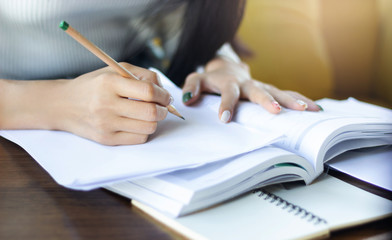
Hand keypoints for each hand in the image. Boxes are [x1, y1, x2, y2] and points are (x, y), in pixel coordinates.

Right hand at [58, 63, 171, 144]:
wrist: (63, 104)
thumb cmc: (94, 85)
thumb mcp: (115, 71)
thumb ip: (143, 75)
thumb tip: (165, 92)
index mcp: (109, 83)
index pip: (148, 92)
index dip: (163, 95)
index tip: (166, 96)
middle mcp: (106, 105)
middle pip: (151, 113)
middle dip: (163, 110)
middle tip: (161, 107)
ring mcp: (106, 124)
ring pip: (148, 128)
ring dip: (154, 121)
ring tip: (147, 114)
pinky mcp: (107, 139)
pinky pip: (139, 139)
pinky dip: (143, 131)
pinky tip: (136, 123)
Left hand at [181, 58, 320, 122]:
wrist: (227, 69)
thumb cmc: (211, 78)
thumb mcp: (196, 80)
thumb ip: (191, 87)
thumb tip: (187, 99)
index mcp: (229, 83)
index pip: (228, 93)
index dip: (226, 105)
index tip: (224, 118)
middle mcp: (248, 84)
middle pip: (258, 91)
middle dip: (267, 100)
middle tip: (276, 111)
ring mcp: (261, 86)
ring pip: (278, 91)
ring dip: (291, 100)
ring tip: (307, 110)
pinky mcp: (270, 90)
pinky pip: (287, 93)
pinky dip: (301, 100)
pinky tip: (315, 109)